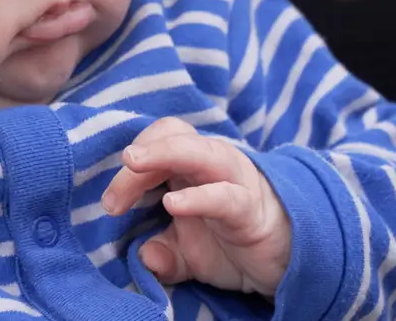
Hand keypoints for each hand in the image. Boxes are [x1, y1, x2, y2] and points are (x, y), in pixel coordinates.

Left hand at [101, 117, 291, 295]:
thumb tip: (145, 257)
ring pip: (201, 152)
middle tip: (116, 187)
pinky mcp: (250, 209)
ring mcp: (234, 182)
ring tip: (134, 163)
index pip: (156, 143)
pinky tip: (174, 205)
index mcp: (190, 166)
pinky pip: (225, 196)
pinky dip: (199, 197)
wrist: (284, 260)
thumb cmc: (230, 242)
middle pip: (173, 135)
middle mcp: (211, 164)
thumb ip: (163, 254)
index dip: (130, 167)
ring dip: (164, 153)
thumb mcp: (187, 253)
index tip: (111, 204)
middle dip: (141, 155)